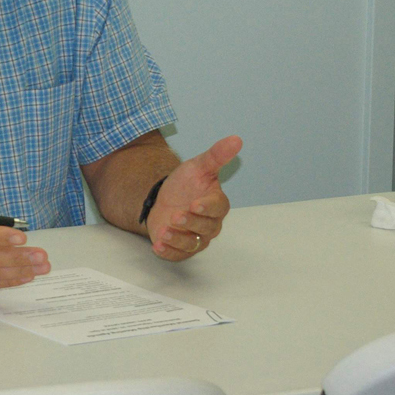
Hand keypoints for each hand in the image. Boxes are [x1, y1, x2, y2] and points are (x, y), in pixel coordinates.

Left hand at [147, 136, 241, 260]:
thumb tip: (236, 139)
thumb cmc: (186, 184)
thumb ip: (217, 155)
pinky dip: (168, 252)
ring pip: (192, 243)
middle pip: (206, 228)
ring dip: (178, 240)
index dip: (207, 207)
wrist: (163, 197)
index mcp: (216, 204)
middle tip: (175, 215)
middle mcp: (209, 224)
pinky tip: (157, 246)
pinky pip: (178, 255)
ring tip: (164, 231)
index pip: (217, 208)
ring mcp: (196, 237)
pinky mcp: (181, 249)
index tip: (195, 204)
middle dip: (191, 223)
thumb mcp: (199, 166)